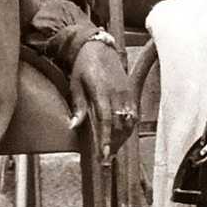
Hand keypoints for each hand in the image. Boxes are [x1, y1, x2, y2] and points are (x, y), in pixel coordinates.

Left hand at [69, 38, 133, 154]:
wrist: (99, 47)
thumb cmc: (83, 66)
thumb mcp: (75, 84)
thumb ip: (78, 106)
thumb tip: (73, 126)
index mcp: (101, 90)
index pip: (105, 119)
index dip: (106, 138)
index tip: (104, 154)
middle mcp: (117, 92)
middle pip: (119, 124)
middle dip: (114, 143)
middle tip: (106, 159)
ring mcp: (126, 92)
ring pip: (128, 121)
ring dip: (122, 138)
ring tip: (113, 151)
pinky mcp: (131, 92)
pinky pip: (133, 114)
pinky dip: (129, 127)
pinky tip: (122, 136)